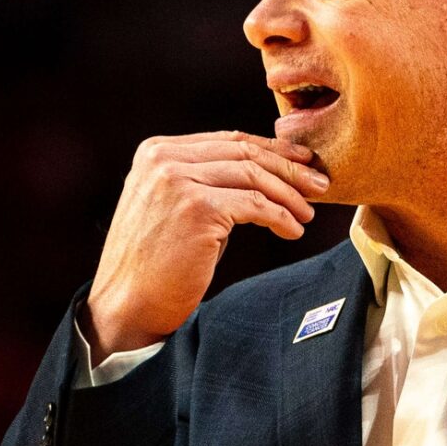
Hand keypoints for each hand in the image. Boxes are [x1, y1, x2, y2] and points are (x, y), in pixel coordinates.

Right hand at [85, 132, 328, 353]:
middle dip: (289, 168)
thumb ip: (201, 181)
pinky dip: (281, 217)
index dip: (271, 149)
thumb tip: (261, 173)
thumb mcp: (170, 207)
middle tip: (319, 184)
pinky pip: (255, 205)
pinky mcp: (198, 208)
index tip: (302, 162)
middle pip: (244, 153)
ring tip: (308, 213)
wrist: (126, 304)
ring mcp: (178, 181)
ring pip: (253, 176)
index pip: (227, 141)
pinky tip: (292, 230)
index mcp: (155, 151)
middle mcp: (164, 159)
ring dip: (289, 194)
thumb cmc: (153, 265)